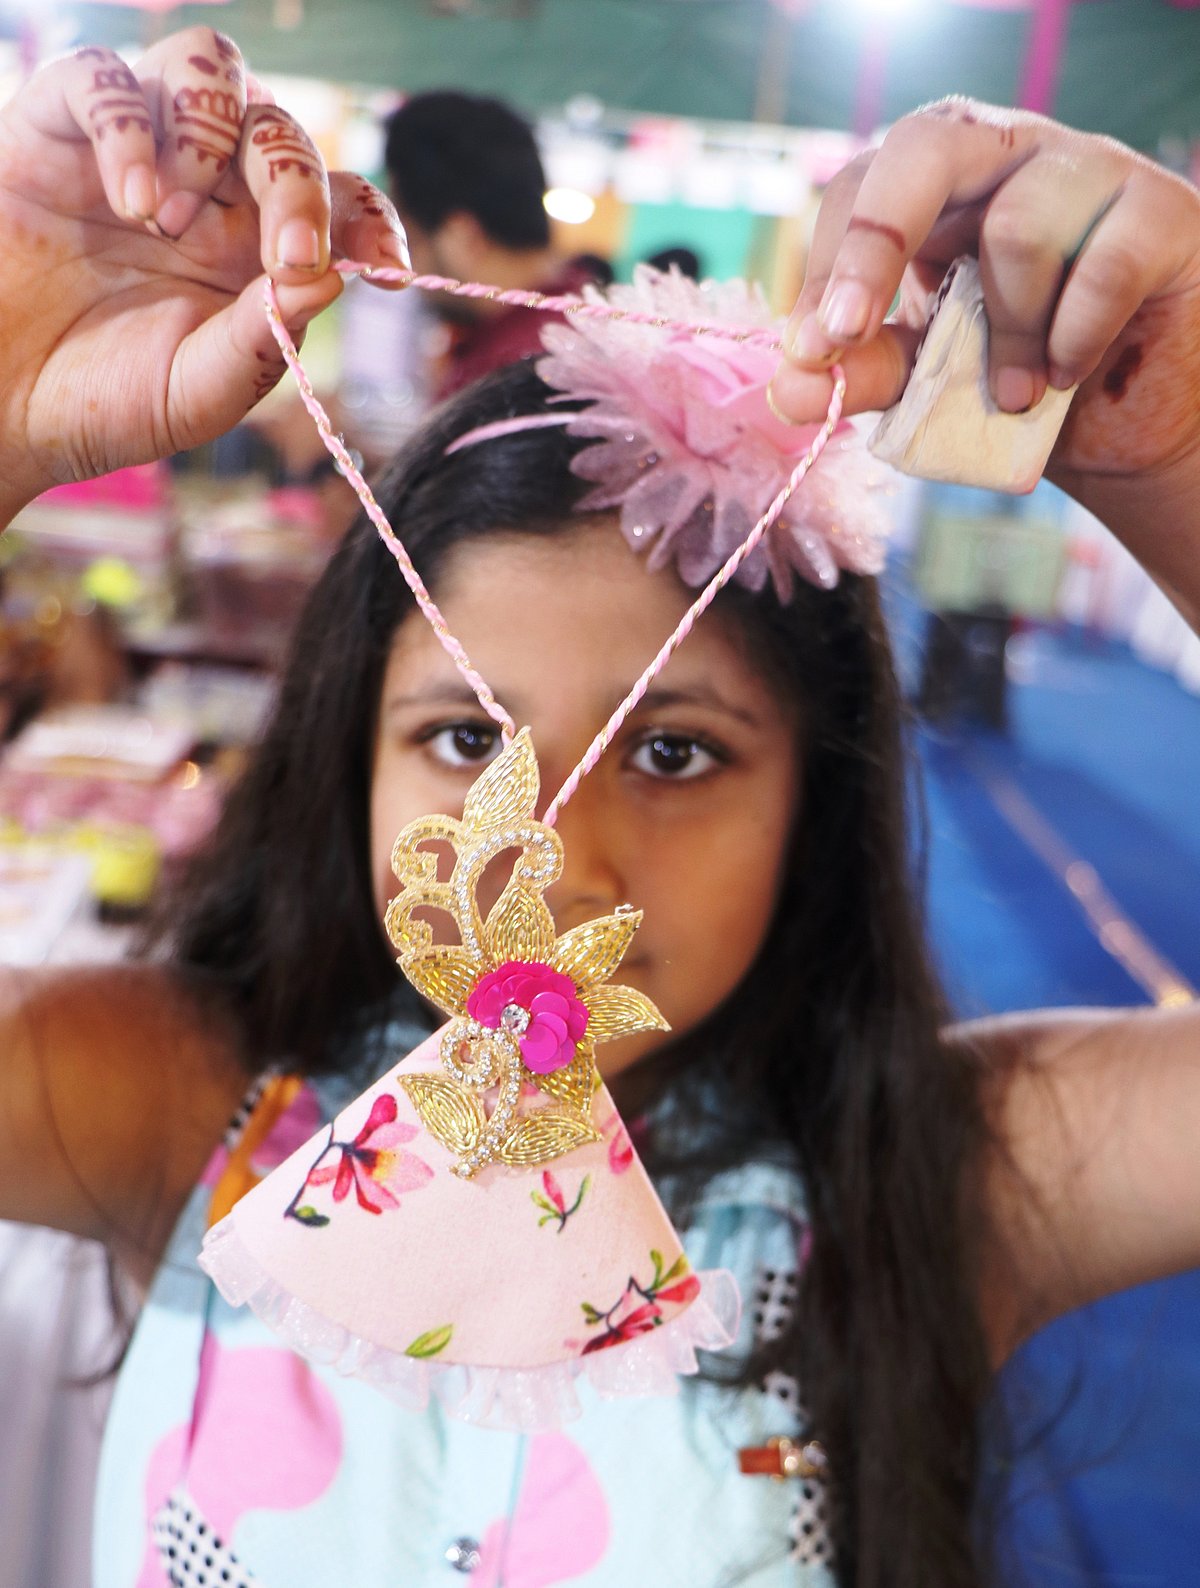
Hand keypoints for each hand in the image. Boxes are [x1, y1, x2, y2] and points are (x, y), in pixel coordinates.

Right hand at [0, 27, 408, 523]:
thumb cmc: (101, 403)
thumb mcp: (197, 393)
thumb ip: (261, 340)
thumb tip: (332, 278)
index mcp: (255, 249)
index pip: (339, 200)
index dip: (372, 221)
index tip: (390, 270)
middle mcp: (209, 189)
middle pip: (281, 129)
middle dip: (298, 184)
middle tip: (285, 252)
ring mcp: (138, 149)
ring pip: (209, 66)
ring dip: (212, 135)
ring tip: (168, 221)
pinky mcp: (59, 125)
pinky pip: (107, 78)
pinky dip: (129, 126)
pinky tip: (128, 200)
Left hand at [770, 100, 1199, 506]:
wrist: (1129, 420)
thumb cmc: (1021, 382)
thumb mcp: (927, 382)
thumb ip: (865, 373)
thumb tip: (789, 390)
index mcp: (935, 187)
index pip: (860, 183)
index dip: (829, 261)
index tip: (811, 348)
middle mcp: (1006, 156)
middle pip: (926, 144)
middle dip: (874, 241)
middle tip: (848, 332)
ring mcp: (1088, 172)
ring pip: (1018, 225)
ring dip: (1003, 333)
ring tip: (1014, 392)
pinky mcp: (1159, 211)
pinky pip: (1104, 265)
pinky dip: (1073, 337)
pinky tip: (1067, 373)